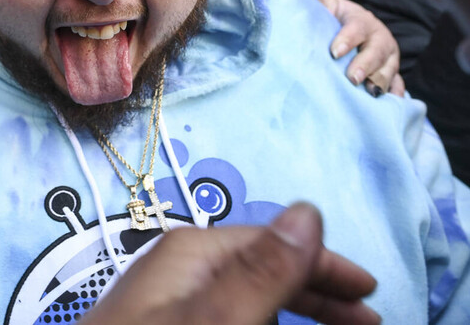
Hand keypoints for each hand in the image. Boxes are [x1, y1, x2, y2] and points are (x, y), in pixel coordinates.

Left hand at [81, 202, 379, 324]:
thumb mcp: (215, 318)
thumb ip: (261, 271)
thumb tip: (307, 211)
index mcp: (190, 253)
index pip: (272, 241)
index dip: (323, 264)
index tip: (369, 291)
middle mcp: (175, 270)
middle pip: (260, 270)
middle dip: (314, 292)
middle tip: (367, 320)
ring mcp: (162, 304)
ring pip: (241, 299)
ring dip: (288, 312)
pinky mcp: (156, 324)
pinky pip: (219, 317)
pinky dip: (255, 321)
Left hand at [283, 0, 403, 96]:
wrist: (360, 30)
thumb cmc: (337, 18)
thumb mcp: (325, 3)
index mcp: (362, 20)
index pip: (357, 28)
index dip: (347, 39)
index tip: (334, 51)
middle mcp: (380, 38)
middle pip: (378, 51)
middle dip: (366, 64)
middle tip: (352, 77)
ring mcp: (389, 58)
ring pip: (390, 69)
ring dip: (381, 81)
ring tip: (369, 93)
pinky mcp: (393, 74)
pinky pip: (399, 86)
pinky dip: (395, 95)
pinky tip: (388, 105)